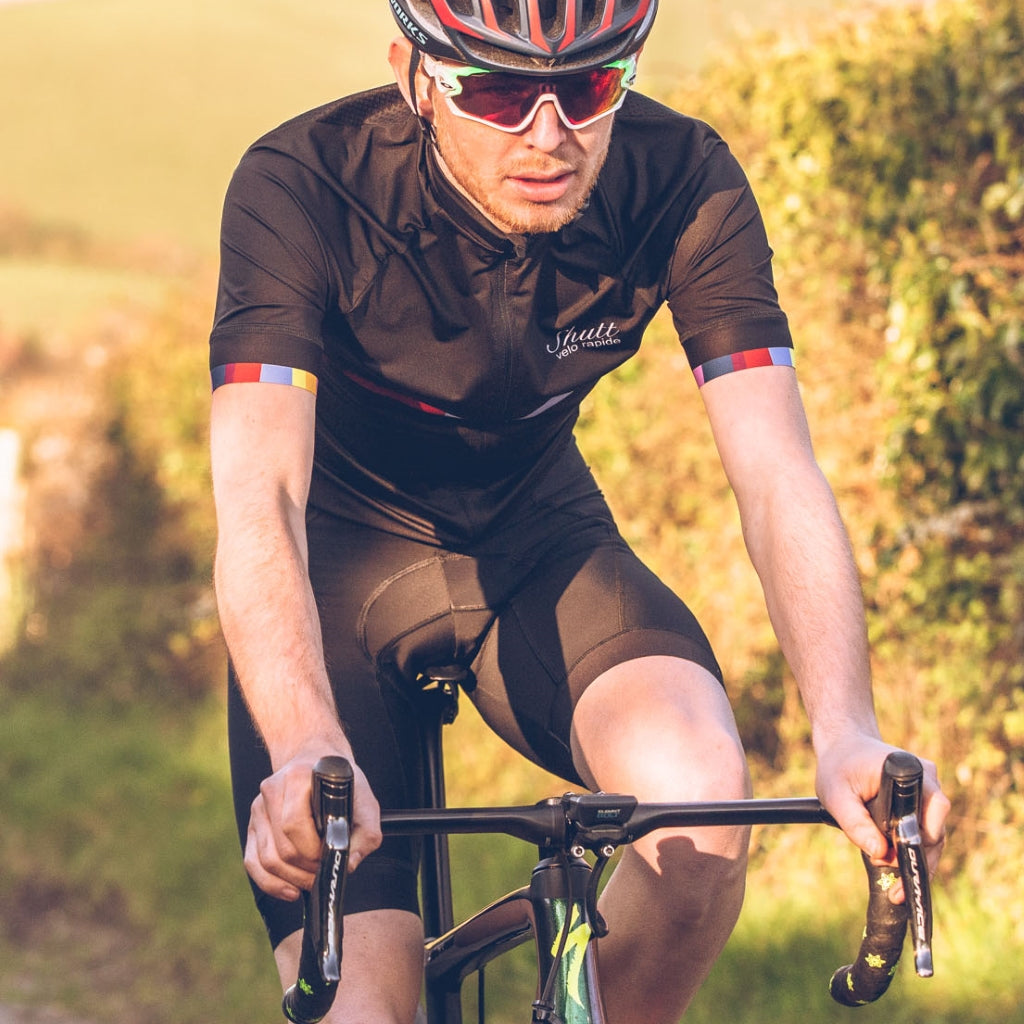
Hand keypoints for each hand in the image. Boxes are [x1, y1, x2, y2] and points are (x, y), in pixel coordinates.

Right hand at [244, 745, 381, 900]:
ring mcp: (258, 808)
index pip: (294, 825)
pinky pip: (253, 862)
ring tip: (311, 881)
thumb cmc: (341, 781)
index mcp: (296, 777)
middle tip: (323, 874)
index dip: (313, 850)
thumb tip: (349, 864)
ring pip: (266, 859)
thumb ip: (367, 832)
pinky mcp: (252, 825)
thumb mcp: (364, 799)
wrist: (317, 759)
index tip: (330, 856)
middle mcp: (272, 790)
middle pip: (282, 848)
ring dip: (291, 879)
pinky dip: (270, 883)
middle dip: (305, 870)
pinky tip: (290, 889)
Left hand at [814, 733, 948, 899]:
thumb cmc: (838, 767)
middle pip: (936, 832)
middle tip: (897, 893)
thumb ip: (855, 823)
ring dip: (914, 860)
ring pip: (932, 836)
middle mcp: (927, 780)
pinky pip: (923, 831)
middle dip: (916, 863)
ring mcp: (927, 791)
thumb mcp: (836, 795)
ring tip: (895, 889)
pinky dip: (910, 849)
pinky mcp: (921, 802)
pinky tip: (895, 867)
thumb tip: (881, 855)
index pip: (933, 814)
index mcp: (911, 772)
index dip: (919, 844)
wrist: (842, 746)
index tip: (899, 866)